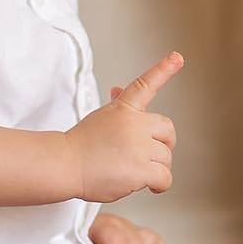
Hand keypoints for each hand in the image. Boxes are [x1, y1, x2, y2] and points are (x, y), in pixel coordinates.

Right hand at [55, 51, 181, 201]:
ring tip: (136, 171)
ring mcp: (139, 146)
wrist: (65, 165)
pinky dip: (160, 184)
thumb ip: (116, 105)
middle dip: (164, 144)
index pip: (146, 85)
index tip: (177, 58)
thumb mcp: (99, 116)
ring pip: (166, 157)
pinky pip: (165, 177)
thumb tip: (118, 89)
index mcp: (123, 109)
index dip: (163, 69)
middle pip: (168, 131)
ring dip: (156, 167)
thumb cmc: (80, 146)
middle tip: (150, 154)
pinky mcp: (141, 169)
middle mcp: (135, 124)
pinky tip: (150, 185)